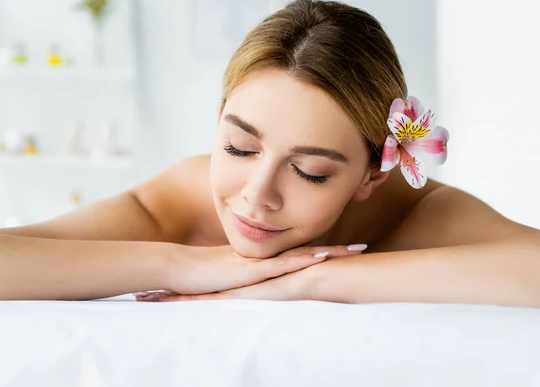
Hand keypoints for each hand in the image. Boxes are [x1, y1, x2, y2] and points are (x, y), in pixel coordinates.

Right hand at [134, 243, 366, 300]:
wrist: (178, 270)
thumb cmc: (202, 277)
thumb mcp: (231, 282)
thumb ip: (248, 284)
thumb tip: (260, 291)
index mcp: (265, 262)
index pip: (299, 255)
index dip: (322, 252)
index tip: (344, 252)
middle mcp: (267, 259)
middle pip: (307, 253)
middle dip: (335, 251)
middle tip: (361, 249)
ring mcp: (261, 263)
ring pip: (301, 256)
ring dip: (328, 253)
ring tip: (354, 251)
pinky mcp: (251, 272)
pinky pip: (282, 265)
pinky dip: (302, 260)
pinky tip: (321, 257)